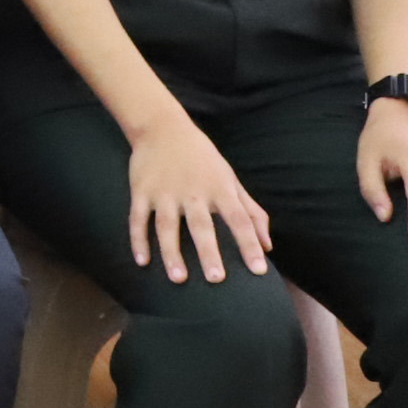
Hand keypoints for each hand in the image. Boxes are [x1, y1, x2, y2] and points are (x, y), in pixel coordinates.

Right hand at [123, 118, 270, 282]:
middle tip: (216, 279)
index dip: (249, 244)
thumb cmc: (203, 159)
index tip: (259, 269)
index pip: (239, 219)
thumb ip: (252, 212)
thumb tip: (268, 246)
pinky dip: (138, 240)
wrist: (162, 128)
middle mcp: (193, 192)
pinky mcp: (141, 191)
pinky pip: (138, 219)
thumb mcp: (231, 180)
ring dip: (171, 252)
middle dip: (209, 252)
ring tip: (178, 278)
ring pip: (167, 226)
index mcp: (219, 188)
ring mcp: (164, 192)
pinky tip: (142, 262)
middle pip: (201, 225)